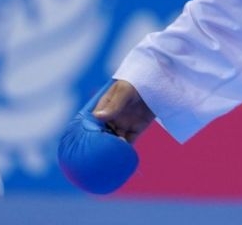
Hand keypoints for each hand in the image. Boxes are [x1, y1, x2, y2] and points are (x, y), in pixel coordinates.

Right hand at [58, 80, 147, 194]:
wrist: (159, 82)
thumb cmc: (137, 82)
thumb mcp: (125, 91)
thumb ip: (114, 104)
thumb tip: (98, 116)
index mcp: (104, 107)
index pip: (92, 123)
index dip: (87, 134)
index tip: (81, 145)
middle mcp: (111, 118)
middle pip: (101, 135)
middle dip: (97, 146)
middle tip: (92, 159)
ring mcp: (123, 124)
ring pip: (113, 141)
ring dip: (111, 150)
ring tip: (106, 160)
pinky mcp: (136, 129)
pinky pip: (128, 143)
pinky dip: (124, 151)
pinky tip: (120, 158)